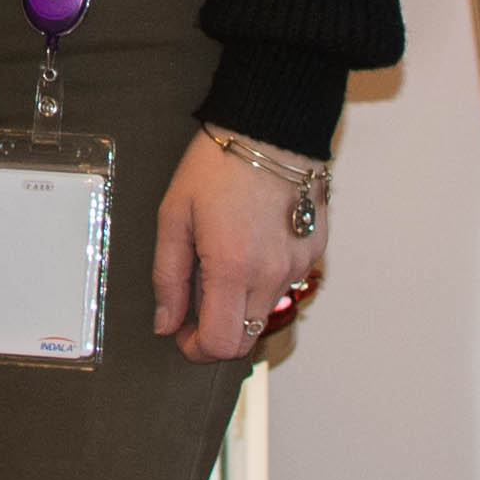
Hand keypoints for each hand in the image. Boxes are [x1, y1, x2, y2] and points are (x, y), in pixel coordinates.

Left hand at [152, 133, 321, 363]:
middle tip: (196, 309)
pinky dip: (263, 281)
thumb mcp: (175, 216)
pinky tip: (250, 247)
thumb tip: (165, 322)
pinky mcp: (313, 252)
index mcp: (232, 268)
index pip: (221, 343)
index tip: (182, 335)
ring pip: (265, 312)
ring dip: (240, 305)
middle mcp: (271, 274)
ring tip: (222, 265)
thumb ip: (168, 276)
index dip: (196, 349)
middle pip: (246, 338)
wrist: (270, 129)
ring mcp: (297, 265)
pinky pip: (285, 284)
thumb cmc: (219, 165)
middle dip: (217, 334)